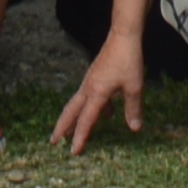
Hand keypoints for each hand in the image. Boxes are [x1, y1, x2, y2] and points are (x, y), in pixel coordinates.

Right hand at [52, 29, 147, 151]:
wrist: (123, 36)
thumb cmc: (129, 60)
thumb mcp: (134, 87)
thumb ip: (133, 109)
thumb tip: (134, 128)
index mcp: (96, 93)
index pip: (86, 120)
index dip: (80, 137)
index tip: (73, 152)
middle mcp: (89, 88)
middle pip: (71, 111)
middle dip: (62, 127)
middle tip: (53, 141)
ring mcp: (90, 81)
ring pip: (77, 103)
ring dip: (73, 118)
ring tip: (70, 131)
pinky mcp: (95, 76)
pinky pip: (89, 96)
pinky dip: (92, 107)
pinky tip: (107, 112)